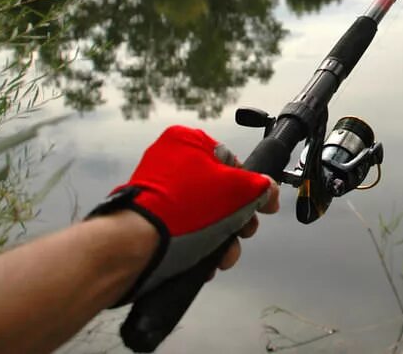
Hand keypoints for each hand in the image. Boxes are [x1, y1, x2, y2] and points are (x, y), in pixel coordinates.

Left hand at [89, 125, 278, 304]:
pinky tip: (206, 262)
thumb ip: (261, 188)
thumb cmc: (184, 210)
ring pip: (205, 214)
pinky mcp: (148, 220)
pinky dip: (199, 244)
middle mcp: (169, 161)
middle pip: (220, 191)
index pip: (233, 160)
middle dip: (238, 219)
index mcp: (186, 141)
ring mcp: (157, 192)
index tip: (264, 208)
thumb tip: (269, 191)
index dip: (253, 187)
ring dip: (222, 238)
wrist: (134, 247)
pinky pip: (185, 228)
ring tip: (223, 256)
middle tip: (244, 233)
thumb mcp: (238, 192)